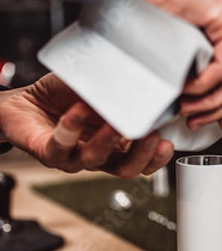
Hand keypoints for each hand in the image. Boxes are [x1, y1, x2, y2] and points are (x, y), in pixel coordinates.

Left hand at [0, 73, 173, 176]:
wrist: (26, 101)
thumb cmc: (64, 96)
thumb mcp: (99, 87)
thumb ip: (120, 89)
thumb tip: (143, 81)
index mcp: (116, 143)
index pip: (143, 159)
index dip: (157, 157)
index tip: (167, 142)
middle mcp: (98, 153)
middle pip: (126, 168)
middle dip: (142, 154)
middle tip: (151, 135)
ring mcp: (74, 156)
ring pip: (96, 159)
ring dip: (108, 140)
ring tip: (114, 121)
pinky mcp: (49, 153)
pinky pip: (62, 146)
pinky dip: (71, 129)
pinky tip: (76, 112)